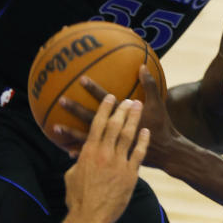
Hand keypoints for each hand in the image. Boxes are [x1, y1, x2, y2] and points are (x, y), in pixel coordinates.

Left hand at [56, 68, 180, 168]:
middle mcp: (115, 131)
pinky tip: (68, 150)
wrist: (168, 153)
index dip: (94, 89)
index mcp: (124, 116)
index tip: (81, 79)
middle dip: (76, 108)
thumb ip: (149, 85)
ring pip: (88, 137)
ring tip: (55, 127)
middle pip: (92, 118)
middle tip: (62, 99)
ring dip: (71, 132)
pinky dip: (82, 152)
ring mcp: (113, 145)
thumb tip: (142, 65)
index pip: (106, 100)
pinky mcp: (114, 156)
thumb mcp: (158, 104)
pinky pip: (95, 154)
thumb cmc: (162, 127)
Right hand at [63, 94, 148, 222]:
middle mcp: (104, 154)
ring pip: (128, 135)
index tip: (110, 97)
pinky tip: (146, 132)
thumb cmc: (77, 199)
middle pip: (115, 125)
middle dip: (123, 109)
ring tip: (139, 108)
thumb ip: (77, 162)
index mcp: (88, 152)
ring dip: (134, 119)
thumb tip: (77, 156)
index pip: (98, 124)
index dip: (105, 109)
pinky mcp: (130, 174)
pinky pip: (138, 153)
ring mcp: (118, 163)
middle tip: (129, 99)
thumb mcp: (72, 176)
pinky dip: (142, 141)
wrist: (90, 217)